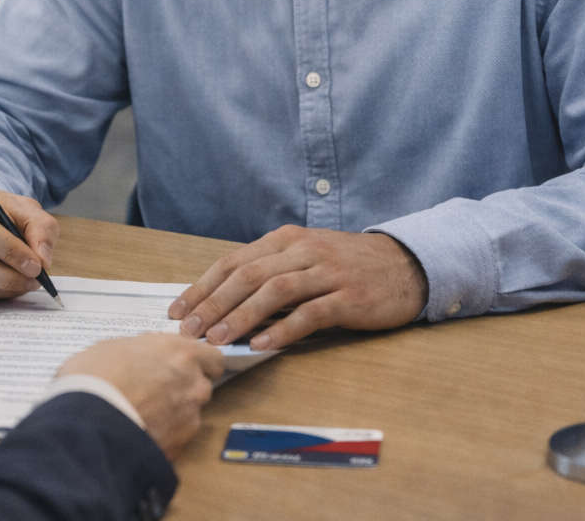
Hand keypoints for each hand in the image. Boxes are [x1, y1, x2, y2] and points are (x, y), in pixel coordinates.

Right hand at [57, 334, 223, 458]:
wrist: (87, 421)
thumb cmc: (95, 377)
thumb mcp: (114, 346)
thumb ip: (141, 350)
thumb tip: (141, 357)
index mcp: (181, 353)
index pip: (212, 357)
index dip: (198, 363)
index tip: (183, 367)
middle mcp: (193, 384)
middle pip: (201, 387)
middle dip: (182, 389)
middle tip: (153, 391)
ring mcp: (189, 418)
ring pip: (188, 415)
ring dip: (172, 415)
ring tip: (140, 416)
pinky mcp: (178, 447)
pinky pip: (175, 439)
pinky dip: (161, 437)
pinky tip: (138, 433)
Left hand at [169, 226, 428, 349]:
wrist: (405, 265)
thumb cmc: (347, 265)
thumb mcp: (305, 258)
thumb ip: (270, 272)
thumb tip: (223, 302)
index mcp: (286, 239)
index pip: (234, 261)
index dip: (203, 286)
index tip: (178, 310)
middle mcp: (303, 250)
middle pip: (248, 275)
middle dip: (213, 303)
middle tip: (188, 330)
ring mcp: (327, 272)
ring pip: (274, 291)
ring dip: (241, 316)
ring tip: (217, 339)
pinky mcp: (349, 297)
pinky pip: (310, 313)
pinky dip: (282, 328)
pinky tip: (262, 344)